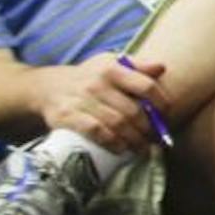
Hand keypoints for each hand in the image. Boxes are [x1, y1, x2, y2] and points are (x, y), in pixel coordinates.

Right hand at [32, 53, 170, 154]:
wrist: (49, 87)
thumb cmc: (90, 77)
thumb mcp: (111, 64)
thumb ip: (137, 66)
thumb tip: (162, 67)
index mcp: (112, 68)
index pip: (145, 86)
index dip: (161, 103)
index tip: (166, 115)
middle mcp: (97, 83)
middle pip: (133, 111)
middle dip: (149, 129)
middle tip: (155, 139)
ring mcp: (82, 100)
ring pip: (117, 124)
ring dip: (134, 140)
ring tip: (143, 148)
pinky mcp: (68, 117)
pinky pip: (97, 133)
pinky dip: (113, 143)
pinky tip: (122, 149)